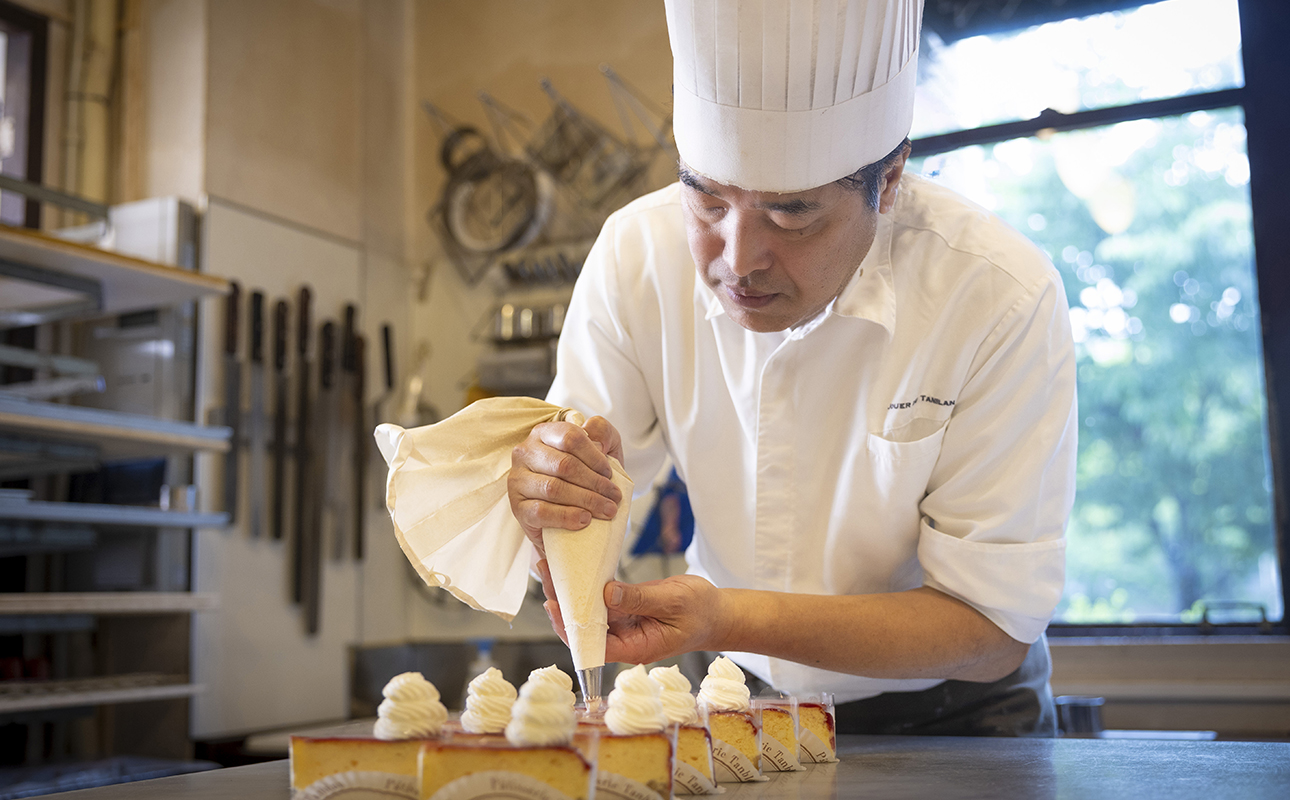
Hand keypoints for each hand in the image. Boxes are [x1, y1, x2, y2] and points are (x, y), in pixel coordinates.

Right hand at [509, 416, 623, 556]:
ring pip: (553, 488)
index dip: (595, 457)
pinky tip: (584, 519)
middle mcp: (525, 453)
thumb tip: (598, 441)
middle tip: (614, 498)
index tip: (610, 474)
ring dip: (586, 500)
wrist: (568, 521)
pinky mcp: (517, 507)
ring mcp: (518, 480)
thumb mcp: (601, 448)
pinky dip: (566, 516)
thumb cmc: (585, 477)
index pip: (570, 437)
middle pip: (564, 464)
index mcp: (544, 433)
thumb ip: (603, 432)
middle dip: (595, 483)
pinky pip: (541, 511)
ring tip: (606, 510)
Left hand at [538, 560, 722, 664]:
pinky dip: (588, 585)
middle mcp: (624, 639)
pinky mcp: (625, 607)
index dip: (570, 627)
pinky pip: (601, 599)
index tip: (554, 605)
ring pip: (589, 610)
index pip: (593, 645)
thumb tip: (607, 593)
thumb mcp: (673, 602)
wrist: (717, 612)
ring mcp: (623, 623)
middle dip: (563, 603)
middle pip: (585, 627)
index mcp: (635, 648)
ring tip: (552, 566)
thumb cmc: (701, 612)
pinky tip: (574, 568)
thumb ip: (640, 599)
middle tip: (547, 574)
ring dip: (571, 591)